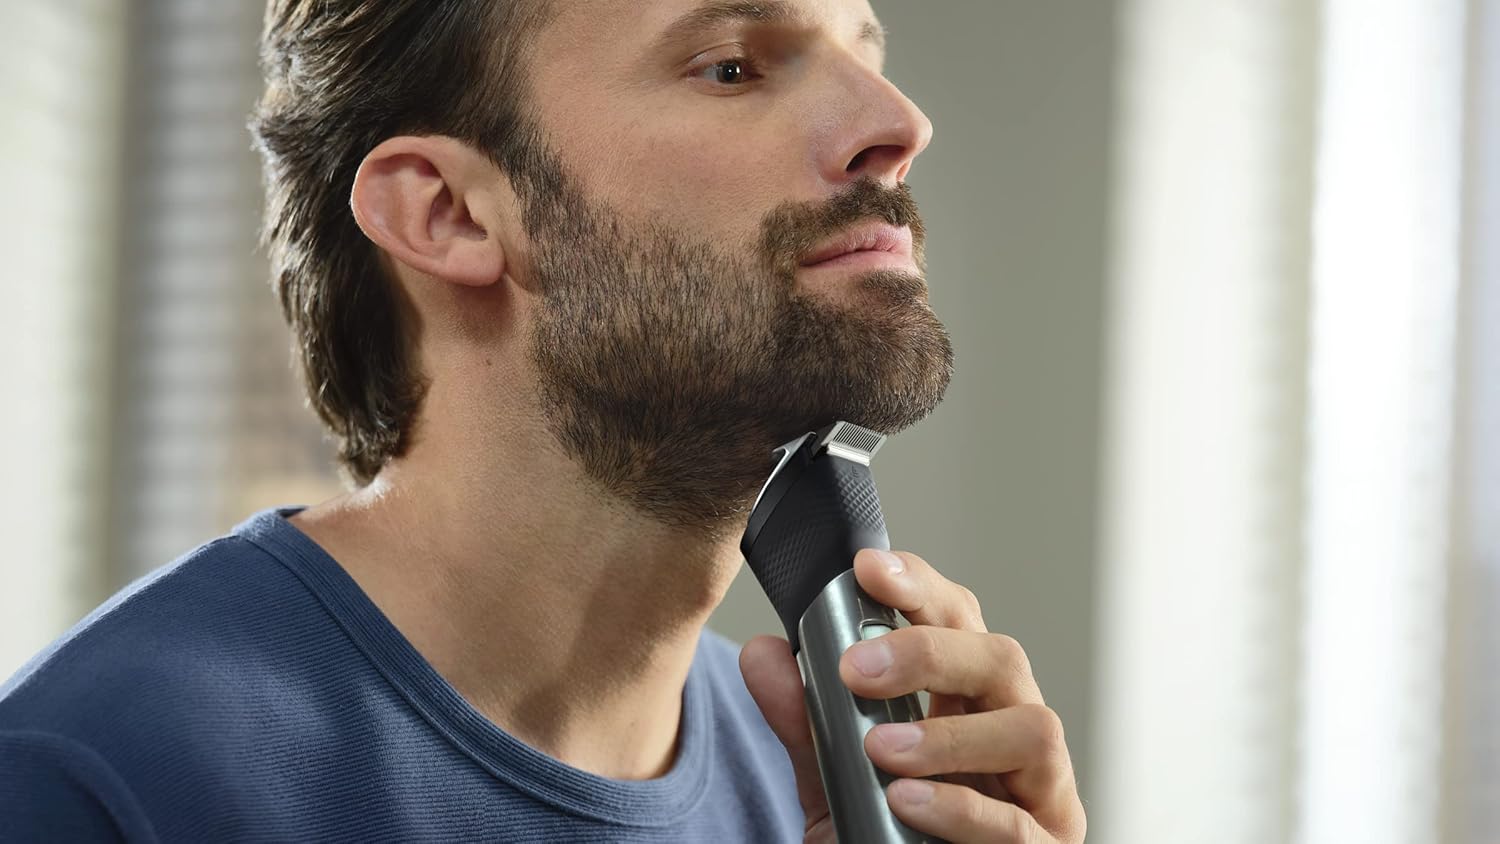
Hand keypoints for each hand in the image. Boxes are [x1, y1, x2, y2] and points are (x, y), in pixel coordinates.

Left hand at [739, 549, 1085, 842]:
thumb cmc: (885, 837)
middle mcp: (1013, 734)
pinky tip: (907, 801)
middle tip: (856, 667)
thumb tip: (764, 654)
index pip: (959, 622)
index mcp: (969, 702)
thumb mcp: (834, 780)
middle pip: (1001, 659)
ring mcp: (1041, 793)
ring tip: (880, 748)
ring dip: (949, 735)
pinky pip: (1016, 823)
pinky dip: (959, 806)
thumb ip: (806, 722)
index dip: (920, 587)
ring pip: (1033, 729)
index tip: (867, 568)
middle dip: (929, 652)